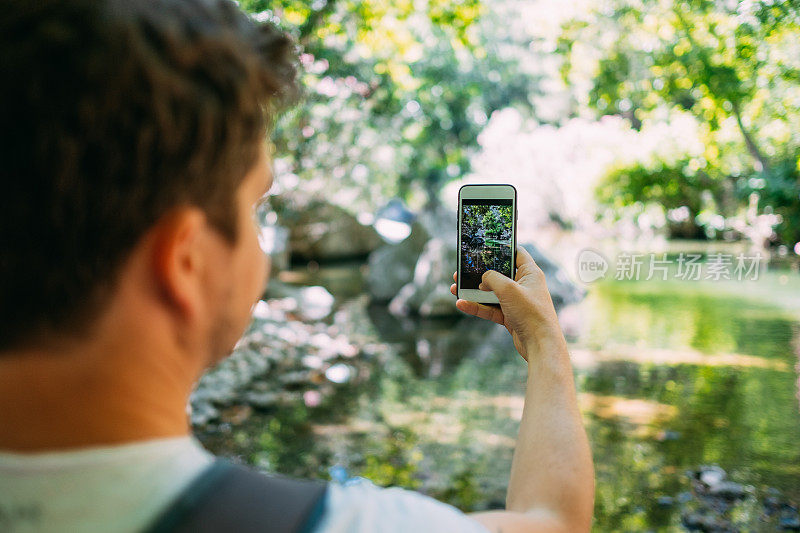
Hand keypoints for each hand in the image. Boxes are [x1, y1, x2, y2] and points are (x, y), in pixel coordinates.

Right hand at [450, 246, 565, 361]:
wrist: (540, 345)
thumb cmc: (530, 313)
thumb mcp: (508, 289)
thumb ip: (492, 278)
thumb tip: (483, 279)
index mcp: (530, 273)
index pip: (516, 253)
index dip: (501, 249)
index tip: (484, 246)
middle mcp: (524, 285)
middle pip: (499, 274)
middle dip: (479, 273)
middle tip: (462, 271)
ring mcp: (517, 302)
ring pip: (491, 292)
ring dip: (473, 291)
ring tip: (454, 288)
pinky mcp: (510, 316)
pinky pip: (490, 308)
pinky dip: (477, 306)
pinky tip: (462, 304)